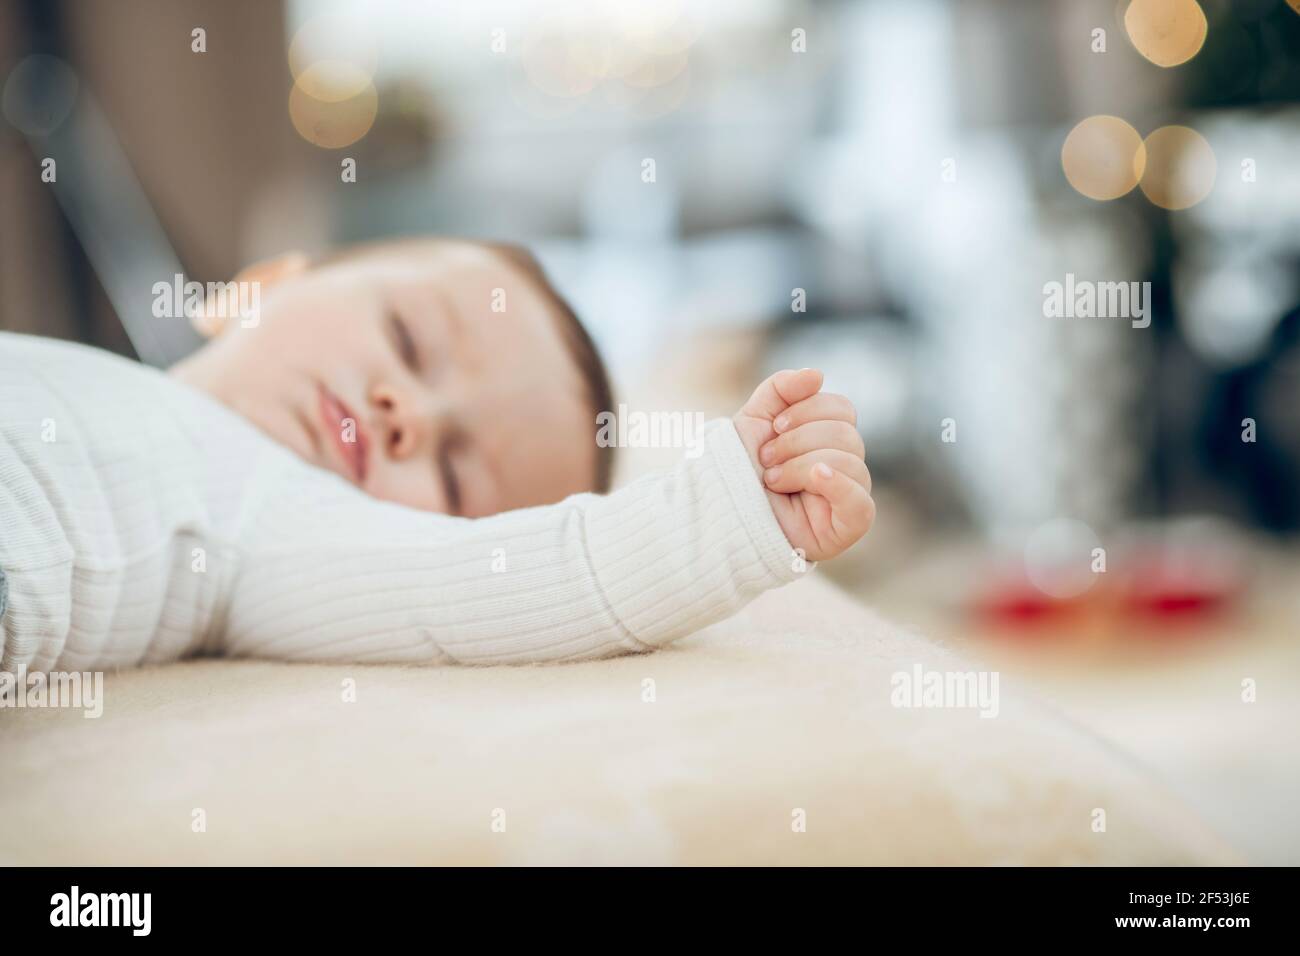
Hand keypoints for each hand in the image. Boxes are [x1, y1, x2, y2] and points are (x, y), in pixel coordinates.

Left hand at [733, 368, 874, 561]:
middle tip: (766, 460)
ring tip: (772, 481)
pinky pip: (861, 502)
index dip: (807, 410)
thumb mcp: (755, 418)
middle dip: (796, 441)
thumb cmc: (740, 468)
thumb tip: (817, 375)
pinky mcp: (849, 525)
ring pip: (848, 462)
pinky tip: (816, 477)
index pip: (842, 409)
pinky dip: (838, 484)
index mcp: (829, 438)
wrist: (721, 510)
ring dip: (799, 466)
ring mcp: (850, 495)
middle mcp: (845, 465)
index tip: (774, 426)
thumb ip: (781, 389)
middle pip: (845, 433)